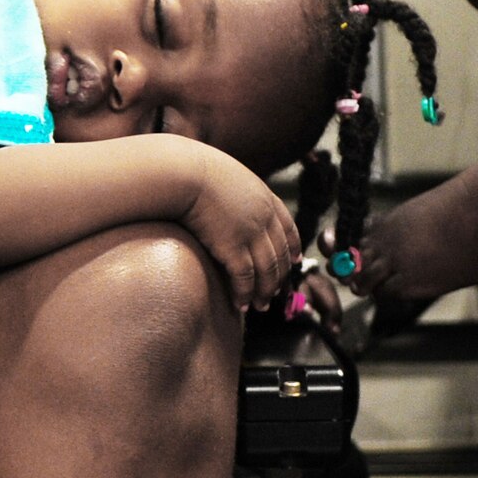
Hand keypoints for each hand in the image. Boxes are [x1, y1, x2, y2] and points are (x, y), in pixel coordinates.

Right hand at [180, 148, 300, 310]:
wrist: (183, 174)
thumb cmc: (193, 171)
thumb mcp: (226, 176)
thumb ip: (235, 191)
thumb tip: (224, 199)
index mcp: (265, 198)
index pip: (288, 227)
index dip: (293, 247)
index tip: (294, 262)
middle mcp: (264, 217)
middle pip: (280, 254)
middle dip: (279, 278)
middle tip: (275, 294)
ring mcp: (251, 232)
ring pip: (267, 270)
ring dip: (264, 291)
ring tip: (260, 306)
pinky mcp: (232, 246)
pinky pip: (245, 276)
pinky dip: (244, 293)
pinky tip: (240, 304)